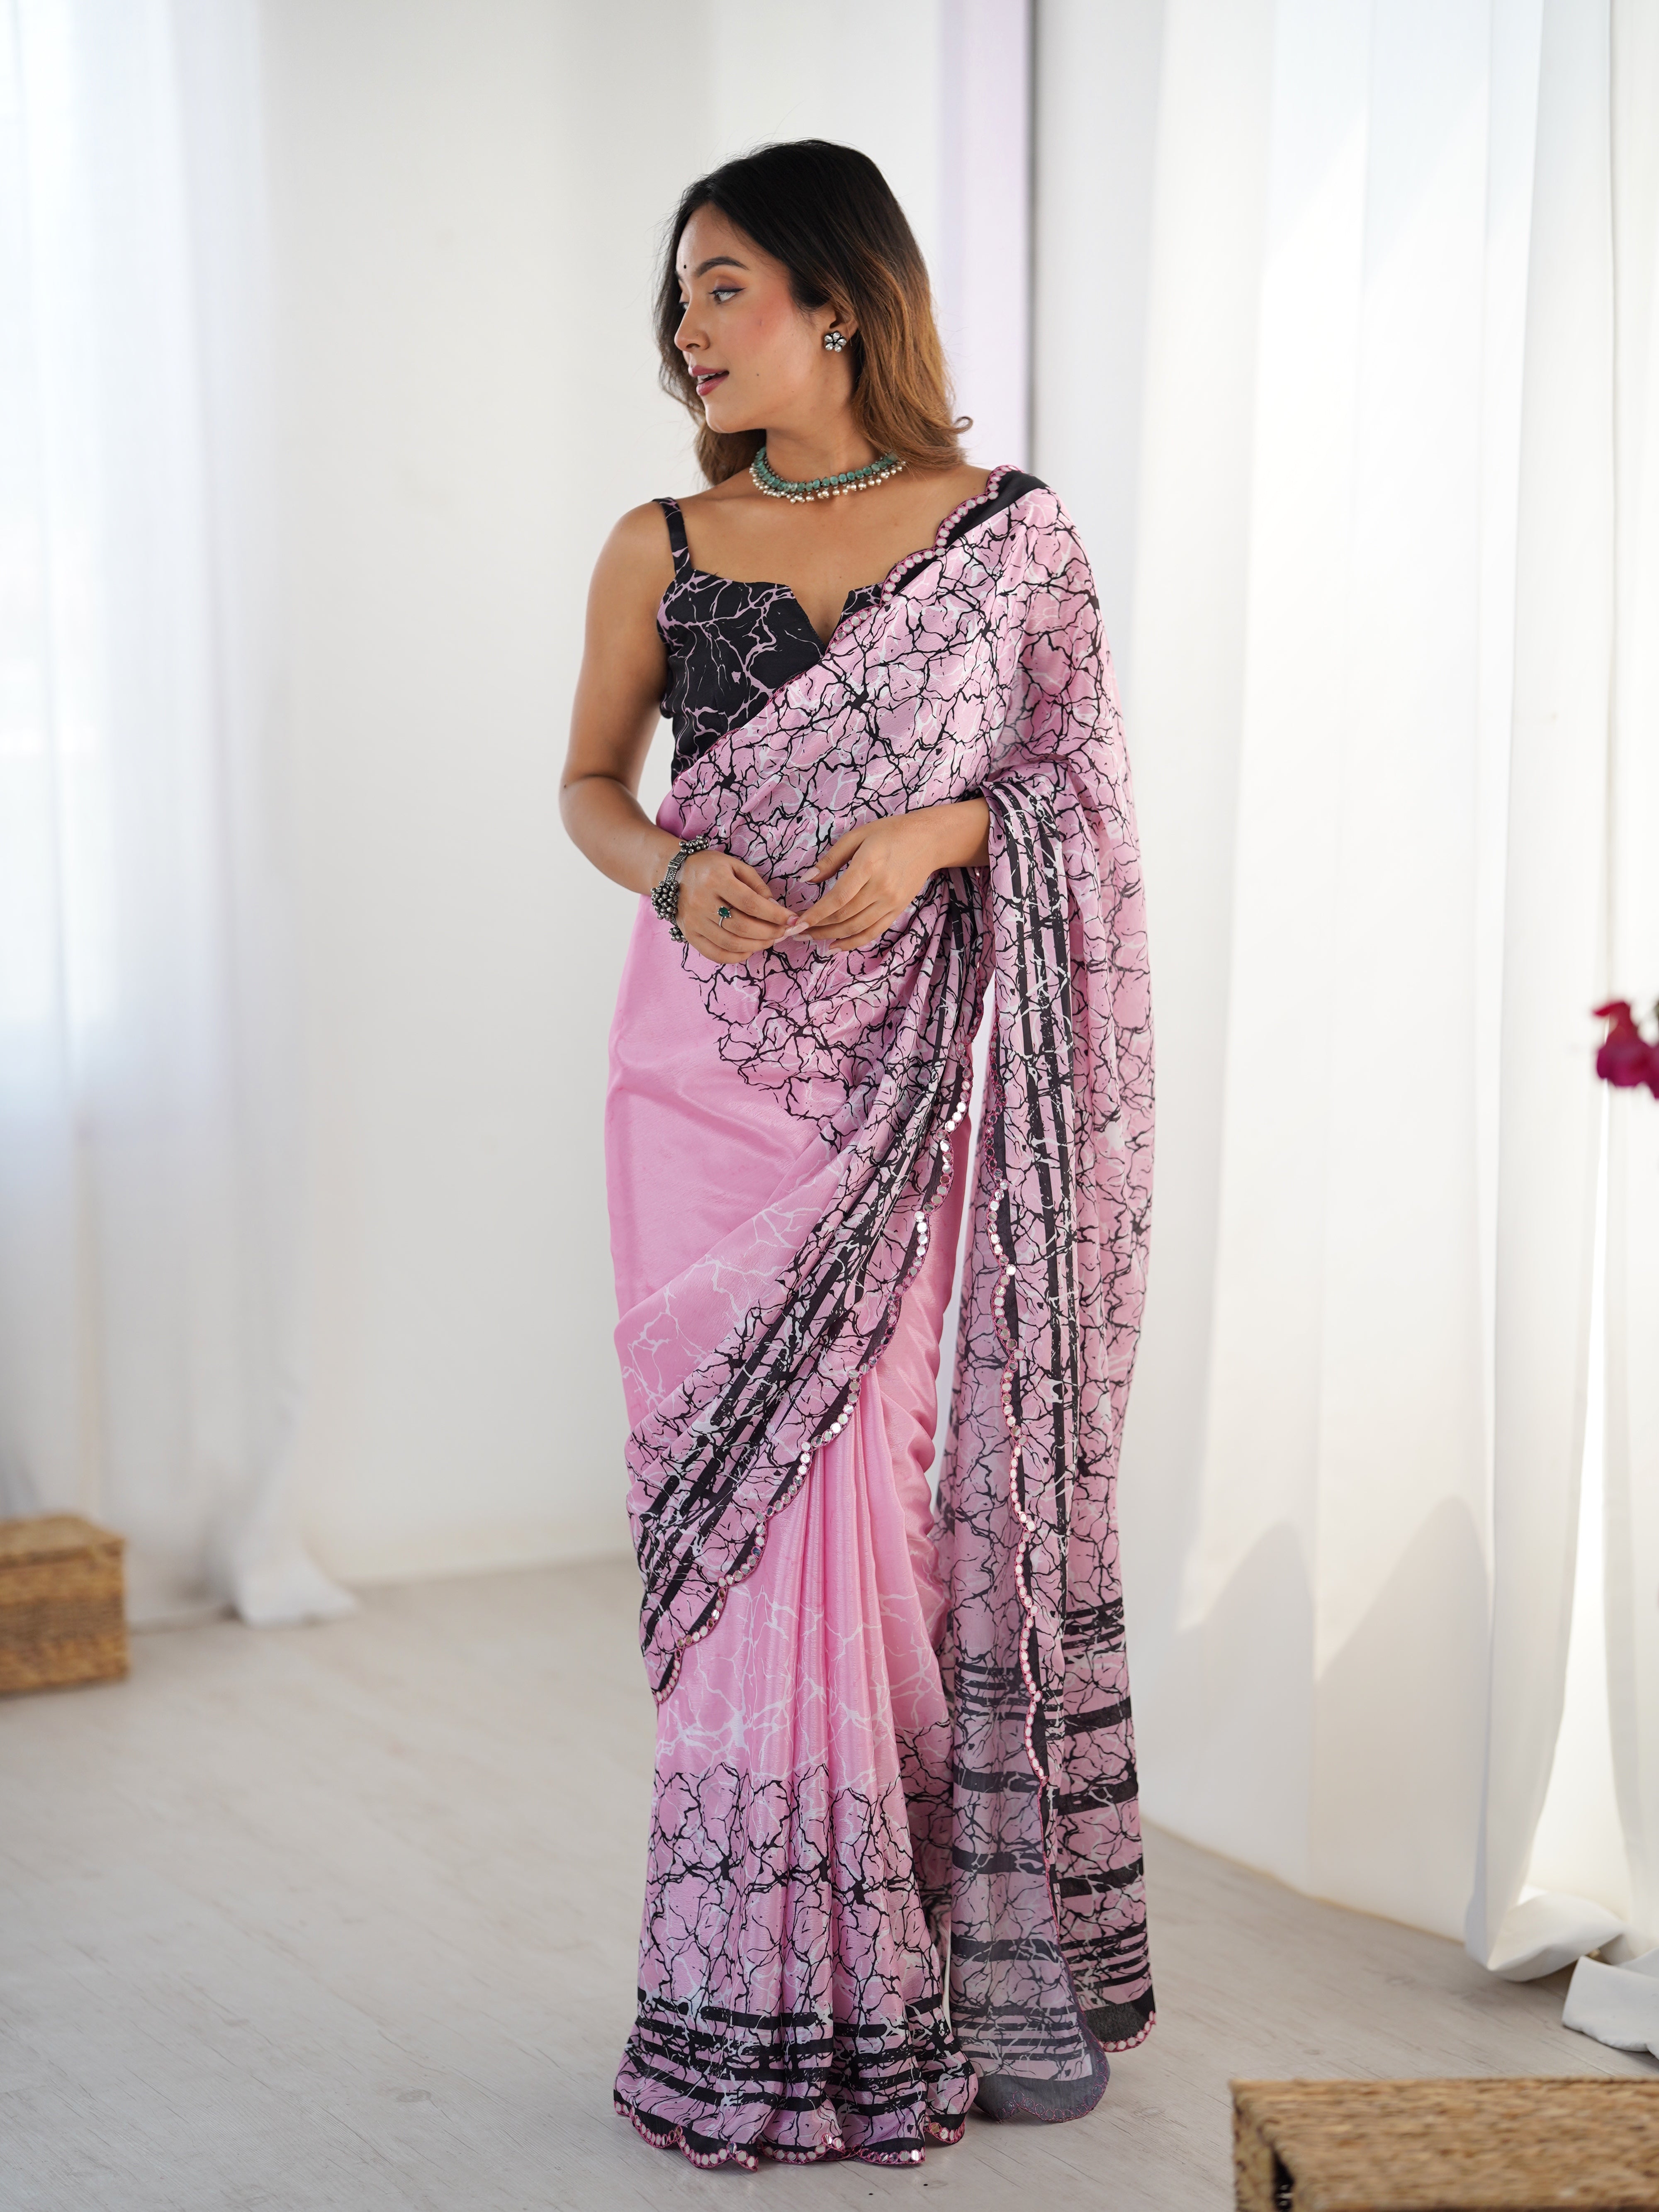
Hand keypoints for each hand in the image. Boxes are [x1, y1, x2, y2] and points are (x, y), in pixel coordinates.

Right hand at [670, 845, 802, 963]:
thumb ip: (756, 884)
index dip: (775, 915)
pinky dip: (736, 957)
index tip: (792, 919)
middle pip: (742, 926)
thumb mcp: (734, 865)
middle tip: (784, 932)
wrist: (673, 873)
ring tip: (771, 940)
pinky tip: (750, 949)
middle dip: (769, 932)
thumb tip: (775, 907)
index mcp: (715, 880)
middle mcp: (702, 902)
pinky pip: (715, 954)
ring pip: (731, 943)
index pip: (751, 903)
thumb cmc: (709, 867)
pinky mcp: (690, 935)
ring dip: (757, 945)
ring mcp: (694, 921)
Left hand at [801, 802, 988, 949]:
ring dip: (831, 937)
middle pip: (844, 916)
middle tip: (796, 931)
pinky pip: (873, 932)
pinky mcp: (897, 909)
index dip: (816, 914)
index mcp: (868, 865)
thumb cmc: (890, 833)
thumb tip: (806, 879)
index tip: (797, 922)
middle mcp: (881, 888)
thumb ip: (831, 859)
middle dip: (817, 927)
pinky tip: (835, 947)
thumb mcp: (858, 836)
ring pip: (856, 928)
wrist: (929, 841)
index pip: (838, 898)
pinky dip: (853, 943)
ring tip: (810, 938)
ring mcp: (891, 902)